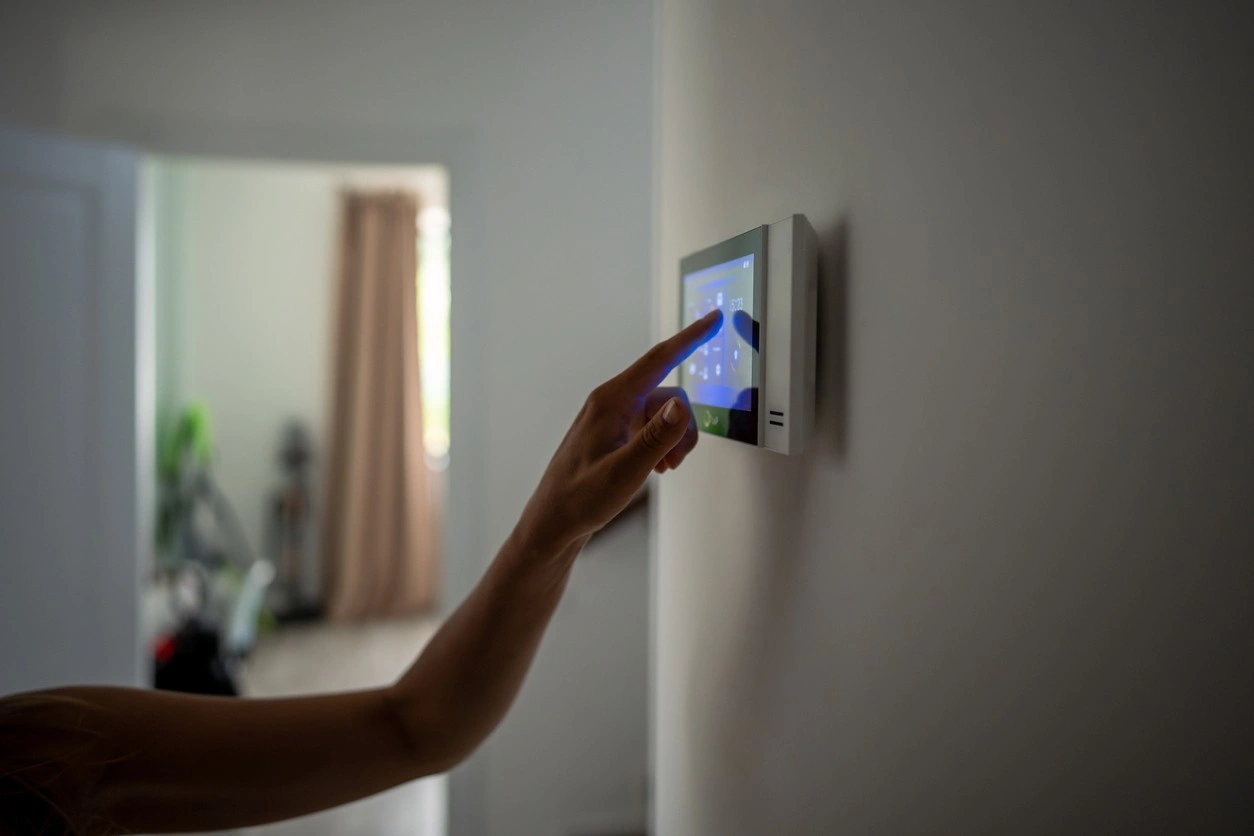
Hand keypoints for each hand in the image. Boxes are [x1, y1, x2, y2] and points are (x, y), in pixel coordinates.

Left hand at [516, 310, 723, 551]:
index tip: (713, 318)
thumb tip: (683, 405)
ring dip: (673, 440)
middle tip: (674, 462)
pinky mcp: (615, 431)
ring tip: (662, 469)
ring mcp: (613, 416)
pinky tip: (654, 467)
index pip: (659, 359)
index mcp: (611, 401)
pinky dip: (662, 444)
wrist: (553, 521)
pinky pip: (652, 426)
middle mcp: (611, 402)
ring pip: (664, 413)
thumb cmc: (580, 499)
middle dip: (683, 427)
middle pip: (669, 395)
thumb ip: (657, 437)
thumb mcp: (625, 472)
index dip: (690, 337)